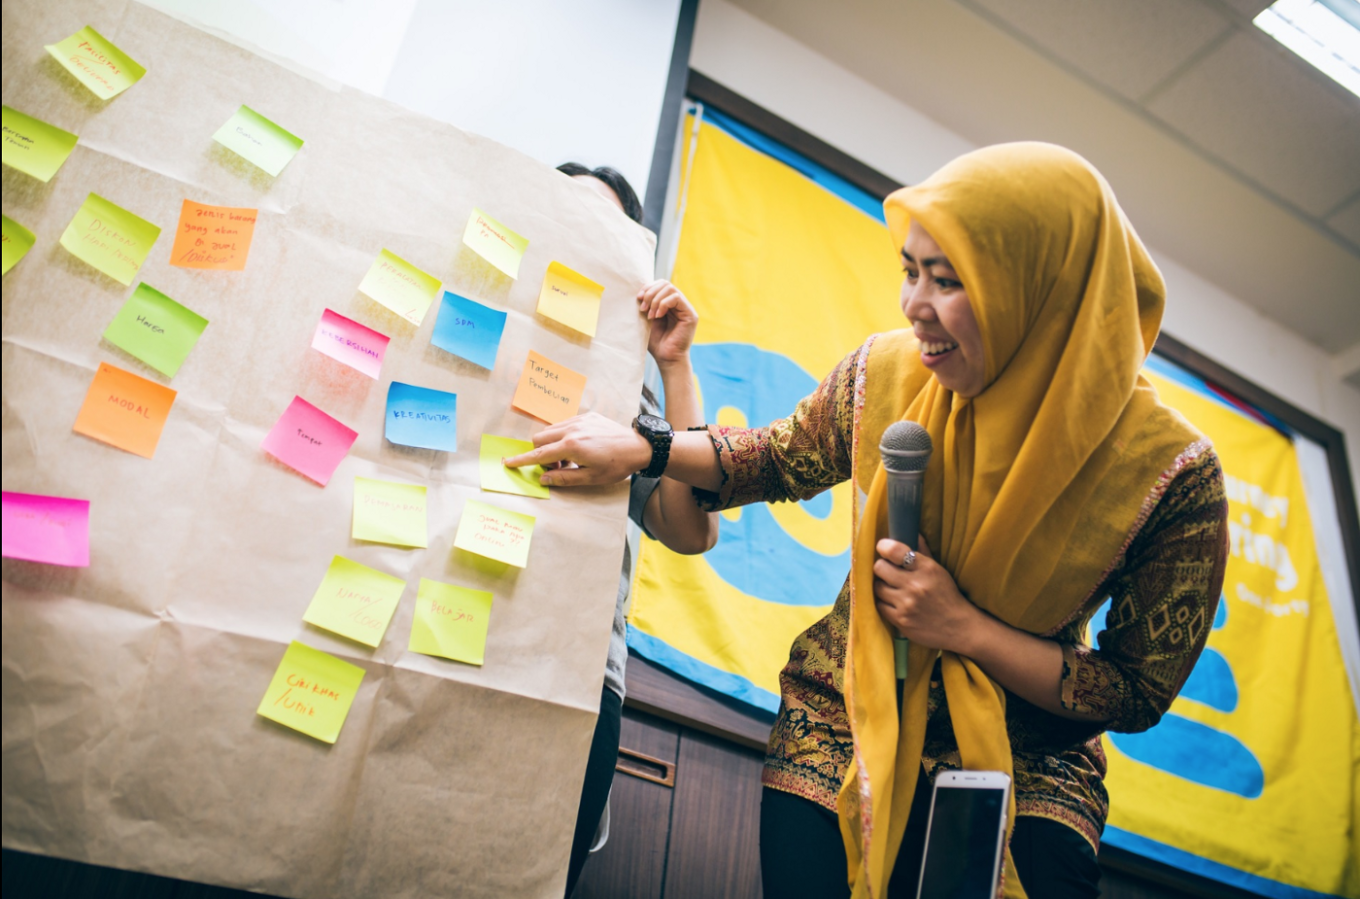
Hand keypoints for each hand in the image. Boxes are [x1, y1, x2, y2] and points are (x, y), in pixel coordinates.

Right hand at [502, 412, 651, 486]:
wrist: (639, 446)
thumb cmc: (616, 465)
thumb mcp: (590, 478)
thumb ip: (564, 478)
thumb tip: (543, 479)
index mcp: (571, 446)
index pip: (539, 454)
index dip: (522, 460)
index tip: (508, 463)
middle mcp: (572, 429)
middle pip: (540, 438)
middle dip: (540, 453)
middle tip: (557, 468)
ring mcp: (579, 420)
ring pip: (551, 429)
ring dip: (552, 444)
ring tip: (570, 459)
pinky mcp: (587, 416)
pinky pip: (565, 423)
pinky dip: (563, 436)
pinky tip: (579, 447)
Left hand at [638, 280, 697, 367]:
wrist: (666, 359)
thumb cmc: (656, 343)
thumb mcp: (647, 319)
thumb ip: (647, 304)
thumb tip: (640, 290)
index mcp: (669, 304)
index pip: (660, 285)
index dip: (648, 288)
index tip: (638, 299)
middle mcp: (679, 304)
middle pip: (665, 283)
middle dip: (650, 293)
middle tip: (643, 308)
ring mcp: (686, 308)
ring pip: (670, 289)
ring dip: (655, 300)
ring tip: (650, 315)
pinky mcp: (690, 314)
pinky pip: (676, 298)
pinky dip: (663, 304)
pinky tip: (657, 316)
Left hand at [872, 537, 982, 652]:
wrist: (959, 627)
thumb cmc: (947, 595)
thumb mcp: (938, 570)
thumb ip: (922, 551)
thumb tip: (911, 530)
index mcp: (926, 568)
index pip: (894, 550)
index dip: (884, 547)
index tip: (884, 549)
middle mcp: (915, 585)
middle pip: (879, 568)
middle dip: (882, 568)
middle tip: (888, 572)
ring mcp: (906, 604)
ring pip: (877, 587)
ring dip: (882, 586)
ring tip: (892, 588)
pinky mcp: (900, 620)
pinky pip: (880, 605)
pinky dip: (884, 603)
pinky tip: (894, 602)